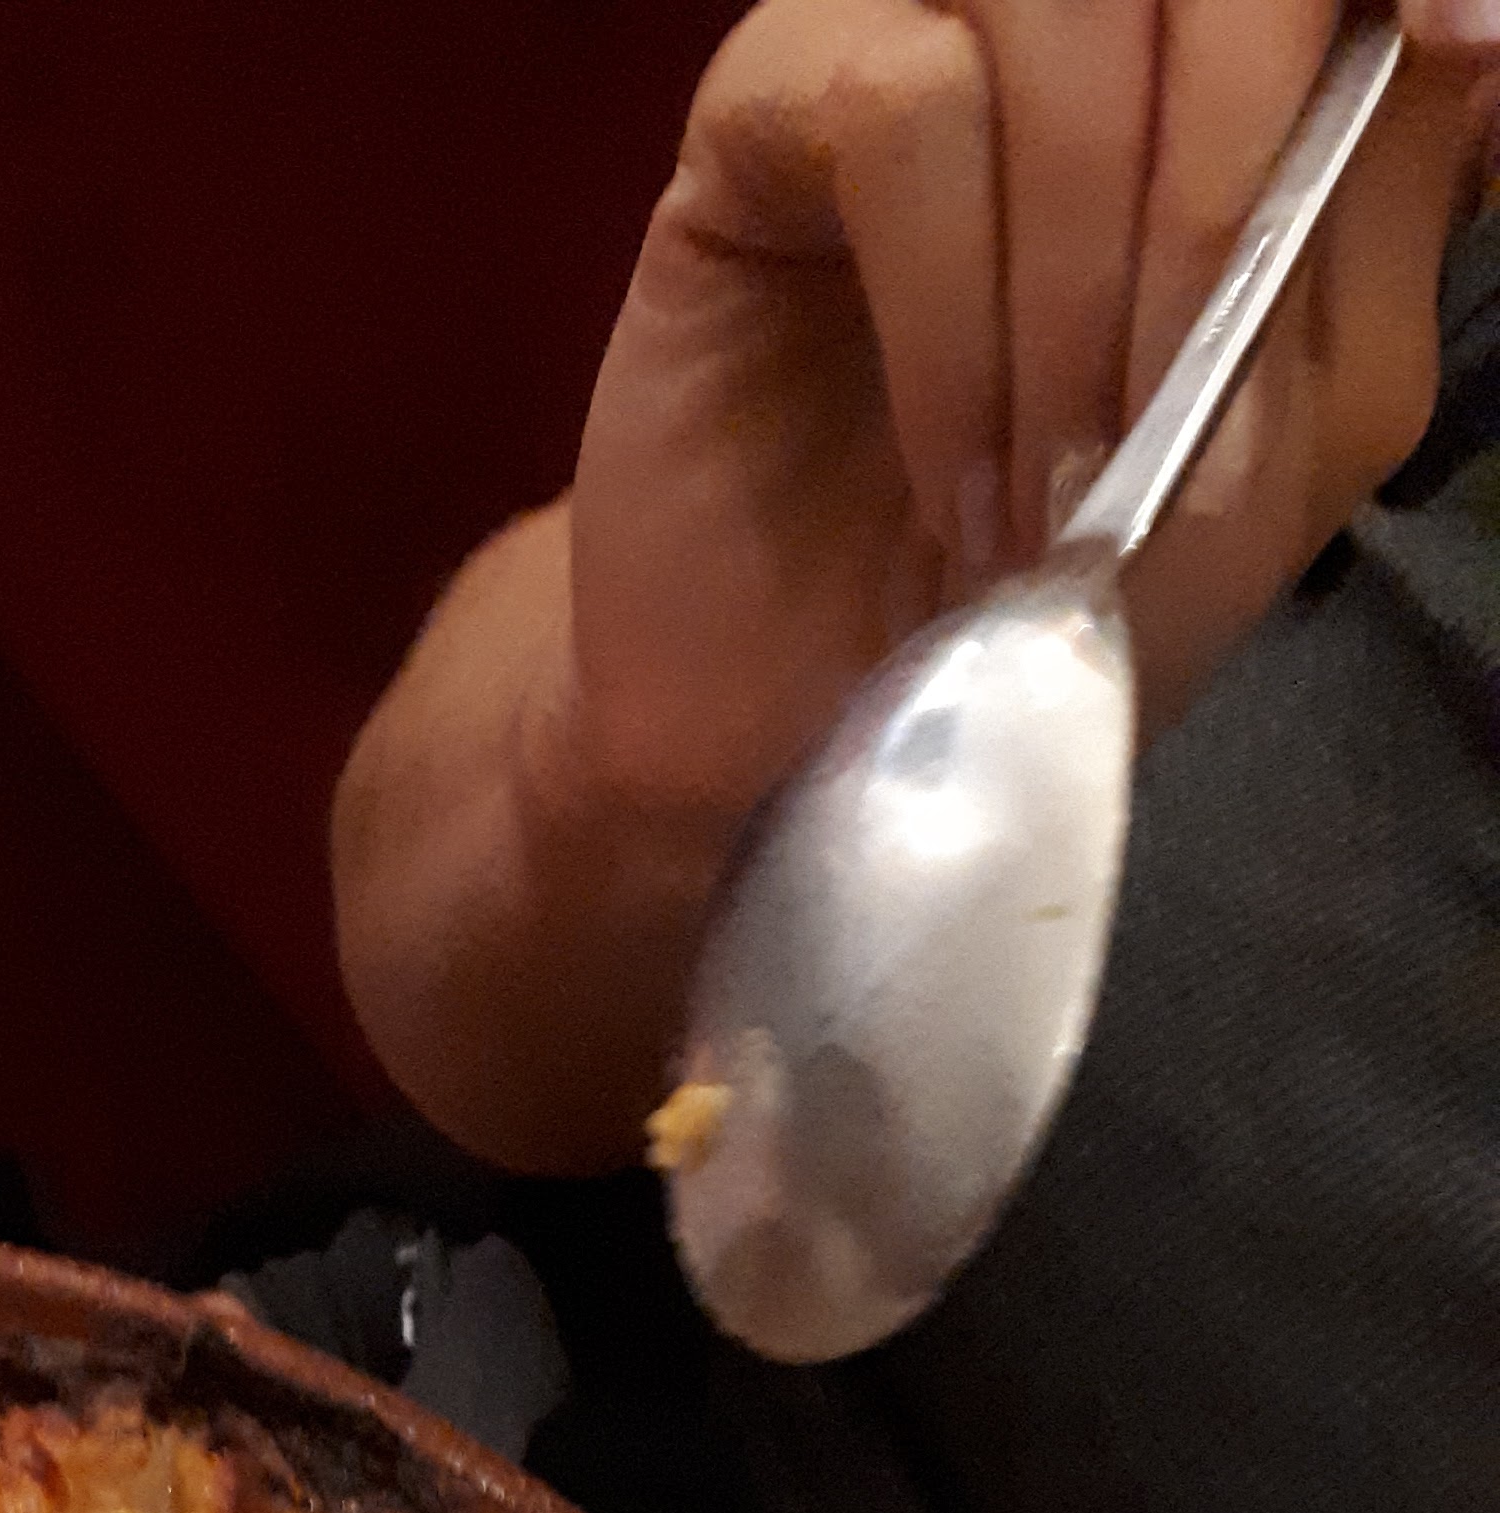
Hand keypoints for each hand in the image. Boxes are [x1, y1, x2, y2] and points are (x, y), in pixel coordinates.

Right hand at [335, 2, 1497, 1161]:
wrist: (810, 746)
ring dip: (1076, 273)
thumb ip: (1366, 244)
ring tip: (1047, 483)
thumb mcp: (1278, 454)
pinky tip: (957, 469)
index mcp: (1226, 88)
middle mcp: (1082, 31)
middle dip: (1221, 179)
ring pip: (1058, 13)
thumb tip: (1455, 42)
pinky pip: (901, 106)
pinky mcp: (772, 102)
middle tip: (1162, 406)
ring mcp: (918, 38)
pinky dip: (952, 314)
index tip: (1455, 47)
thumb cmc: (1043, 607)